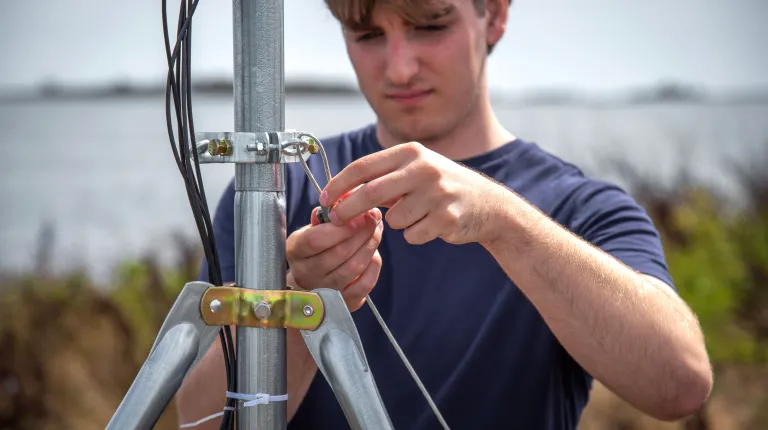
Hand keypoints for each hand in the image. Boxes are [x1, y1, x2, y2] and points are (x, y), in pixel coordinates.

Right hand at [286, 206, 383, 310]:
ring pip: (354, 267)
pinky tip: (374, 254)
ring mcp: (324, 292)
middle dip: (362, 232)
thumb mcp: (311, 229)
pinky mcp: (342, 304)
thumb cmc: (313, 251)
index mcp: (295, 251)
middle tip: (373, 218)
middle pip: (339, 253)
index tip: (359, 214)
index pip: (316, 240)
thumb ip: (326, 215)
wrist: (307, 284)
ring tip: (376, 230)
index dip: (341, 227)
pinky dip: (374, 267)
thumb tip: (344, 201)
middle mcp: (306, 274)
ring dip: (370, 245)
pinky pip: (364, 285)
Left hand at [320, 142, 509, 245]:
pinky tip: (433, 224)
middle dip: (348, 209)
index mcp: (411, 152)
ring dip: (399, 222)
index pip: (363, 167)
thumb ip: (382, 177)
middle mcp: (424, 168)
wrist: (489, 205)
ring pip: (394, 219)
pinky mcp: (447, 217)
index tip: (324, 199)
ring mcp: (437, 193)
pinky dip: (416, 235)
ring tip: (419, 214)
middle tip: (337, 220)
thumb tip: (340, 195)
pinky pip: (412, 235)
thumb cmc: (442, 187)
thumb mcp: (415, 169)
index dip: (339, 184)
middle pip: (371, 192)